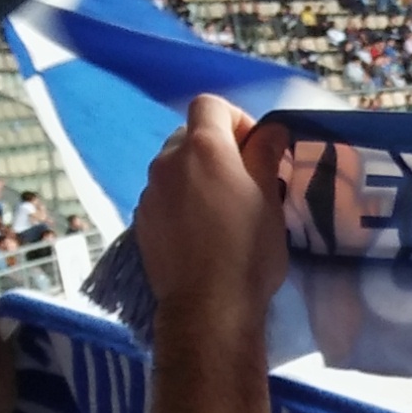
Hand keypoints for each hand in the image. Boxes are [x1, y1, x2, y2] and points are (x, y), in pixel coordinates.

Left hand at [134, 97, 289, 334]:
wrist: (208, 308)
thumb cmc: (248, 249)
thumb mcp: (270, 197)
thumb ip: (266, 154)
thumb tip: (270, 129)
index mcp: (203, 148)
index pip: (210, 104)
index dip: (235, 119)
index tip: (255, 149)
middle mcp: (168, 161)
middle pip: (189, 134)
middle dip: (215, 147)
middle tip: (242, 181)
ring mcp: (150, 192)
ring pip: (174, 166)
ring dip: (196, 175)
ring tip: (220, 210)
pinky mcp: (141, 220)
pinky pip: (163, 195)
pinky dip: (181, 200)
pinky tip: (199, 232)